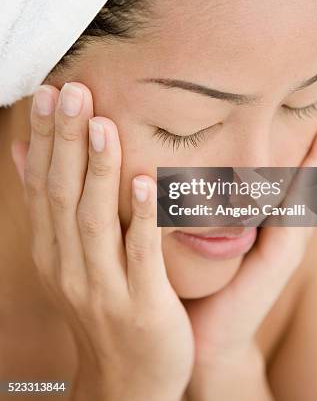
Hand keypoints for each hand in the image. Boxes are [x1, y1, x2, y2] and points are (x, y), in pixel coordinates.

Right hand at [11, 82, 193, 400]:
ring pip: (94, 220)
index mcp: (52, 250)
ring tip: (103, 124)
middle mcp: (69, 266)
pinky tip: (145, 180)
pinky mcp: (142, 304)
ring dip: (98, 171)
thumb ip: (50, 205)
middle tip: (73, 91)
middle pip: (63, 195)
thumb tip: (23, 150)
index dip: (45, 138)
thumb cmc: (103, 304)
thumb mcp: (65, 256)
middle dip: (66, 142)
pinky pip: (140, 256)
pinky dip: (141, 218)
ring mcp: (102, 287)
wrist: (128, 379)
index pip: (42, 185)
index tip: (51, 93)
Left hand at [183, 44, 316, 391]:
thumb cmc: (197, 270)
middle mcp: (286, 204)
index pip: (294, 138)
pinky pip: (306, 194)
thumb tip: (169, 136)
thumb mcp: (197, 216)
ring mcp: (291, 224)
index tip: (315, 54)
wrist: (201, 333)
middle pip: (316, 141)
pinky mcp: (285, 247)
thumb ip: (196, 184)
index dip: (307, 98)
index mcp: (267, 195)